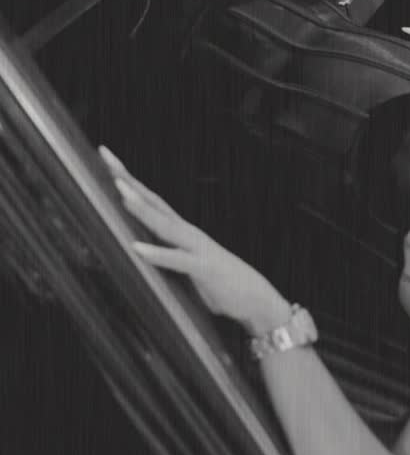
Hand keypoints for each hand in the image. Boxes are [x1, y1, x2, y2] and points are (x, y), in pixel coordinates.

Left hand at [100, 147, 289, 335]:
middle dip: (129, 179)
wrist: (258, 299)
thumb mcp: (189, 266)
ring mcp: (197, 248)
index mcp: (182, 231)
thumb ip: (169, 256)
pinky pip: (177, 260)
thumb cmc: (222, 284)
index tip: (108, 157)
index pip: (151, 200)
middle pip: (153, 200)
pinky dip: (157, 254)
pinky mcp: (204, 268)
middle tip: (107, 155)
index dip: (129, 179)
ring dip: (142, 208)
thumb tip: (142, 252)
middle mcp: (189, 232)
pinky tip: (137, 249)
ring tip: (120, 190)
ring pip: (164, 224)